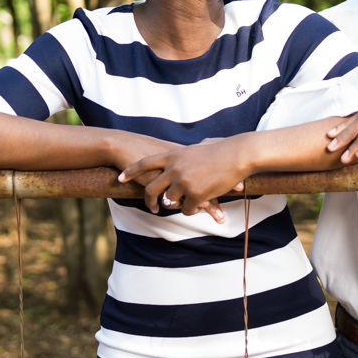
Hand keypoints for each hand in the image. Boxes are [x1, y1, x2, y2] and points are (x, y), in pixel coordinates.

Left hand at [118, 141, 249, 223]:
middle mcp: (174, 168)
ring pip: (170, 201)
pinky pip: (187, 209)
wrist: (237, 155)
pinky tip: (202, 203)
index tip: (119, 178)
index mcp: (173, 155)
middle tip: (151, 207)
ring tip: (192, 200)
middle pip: (152, 188)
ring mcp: (183, 182)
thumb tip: (184, 157)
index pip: (145, 163)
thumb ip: (185, 156)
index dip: (131, 172)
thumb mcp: (197, 148)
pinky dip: (193, 209)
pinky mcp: (194, 194)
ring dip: (179, 204)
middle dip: (149, 200)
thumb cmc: (222, 150)